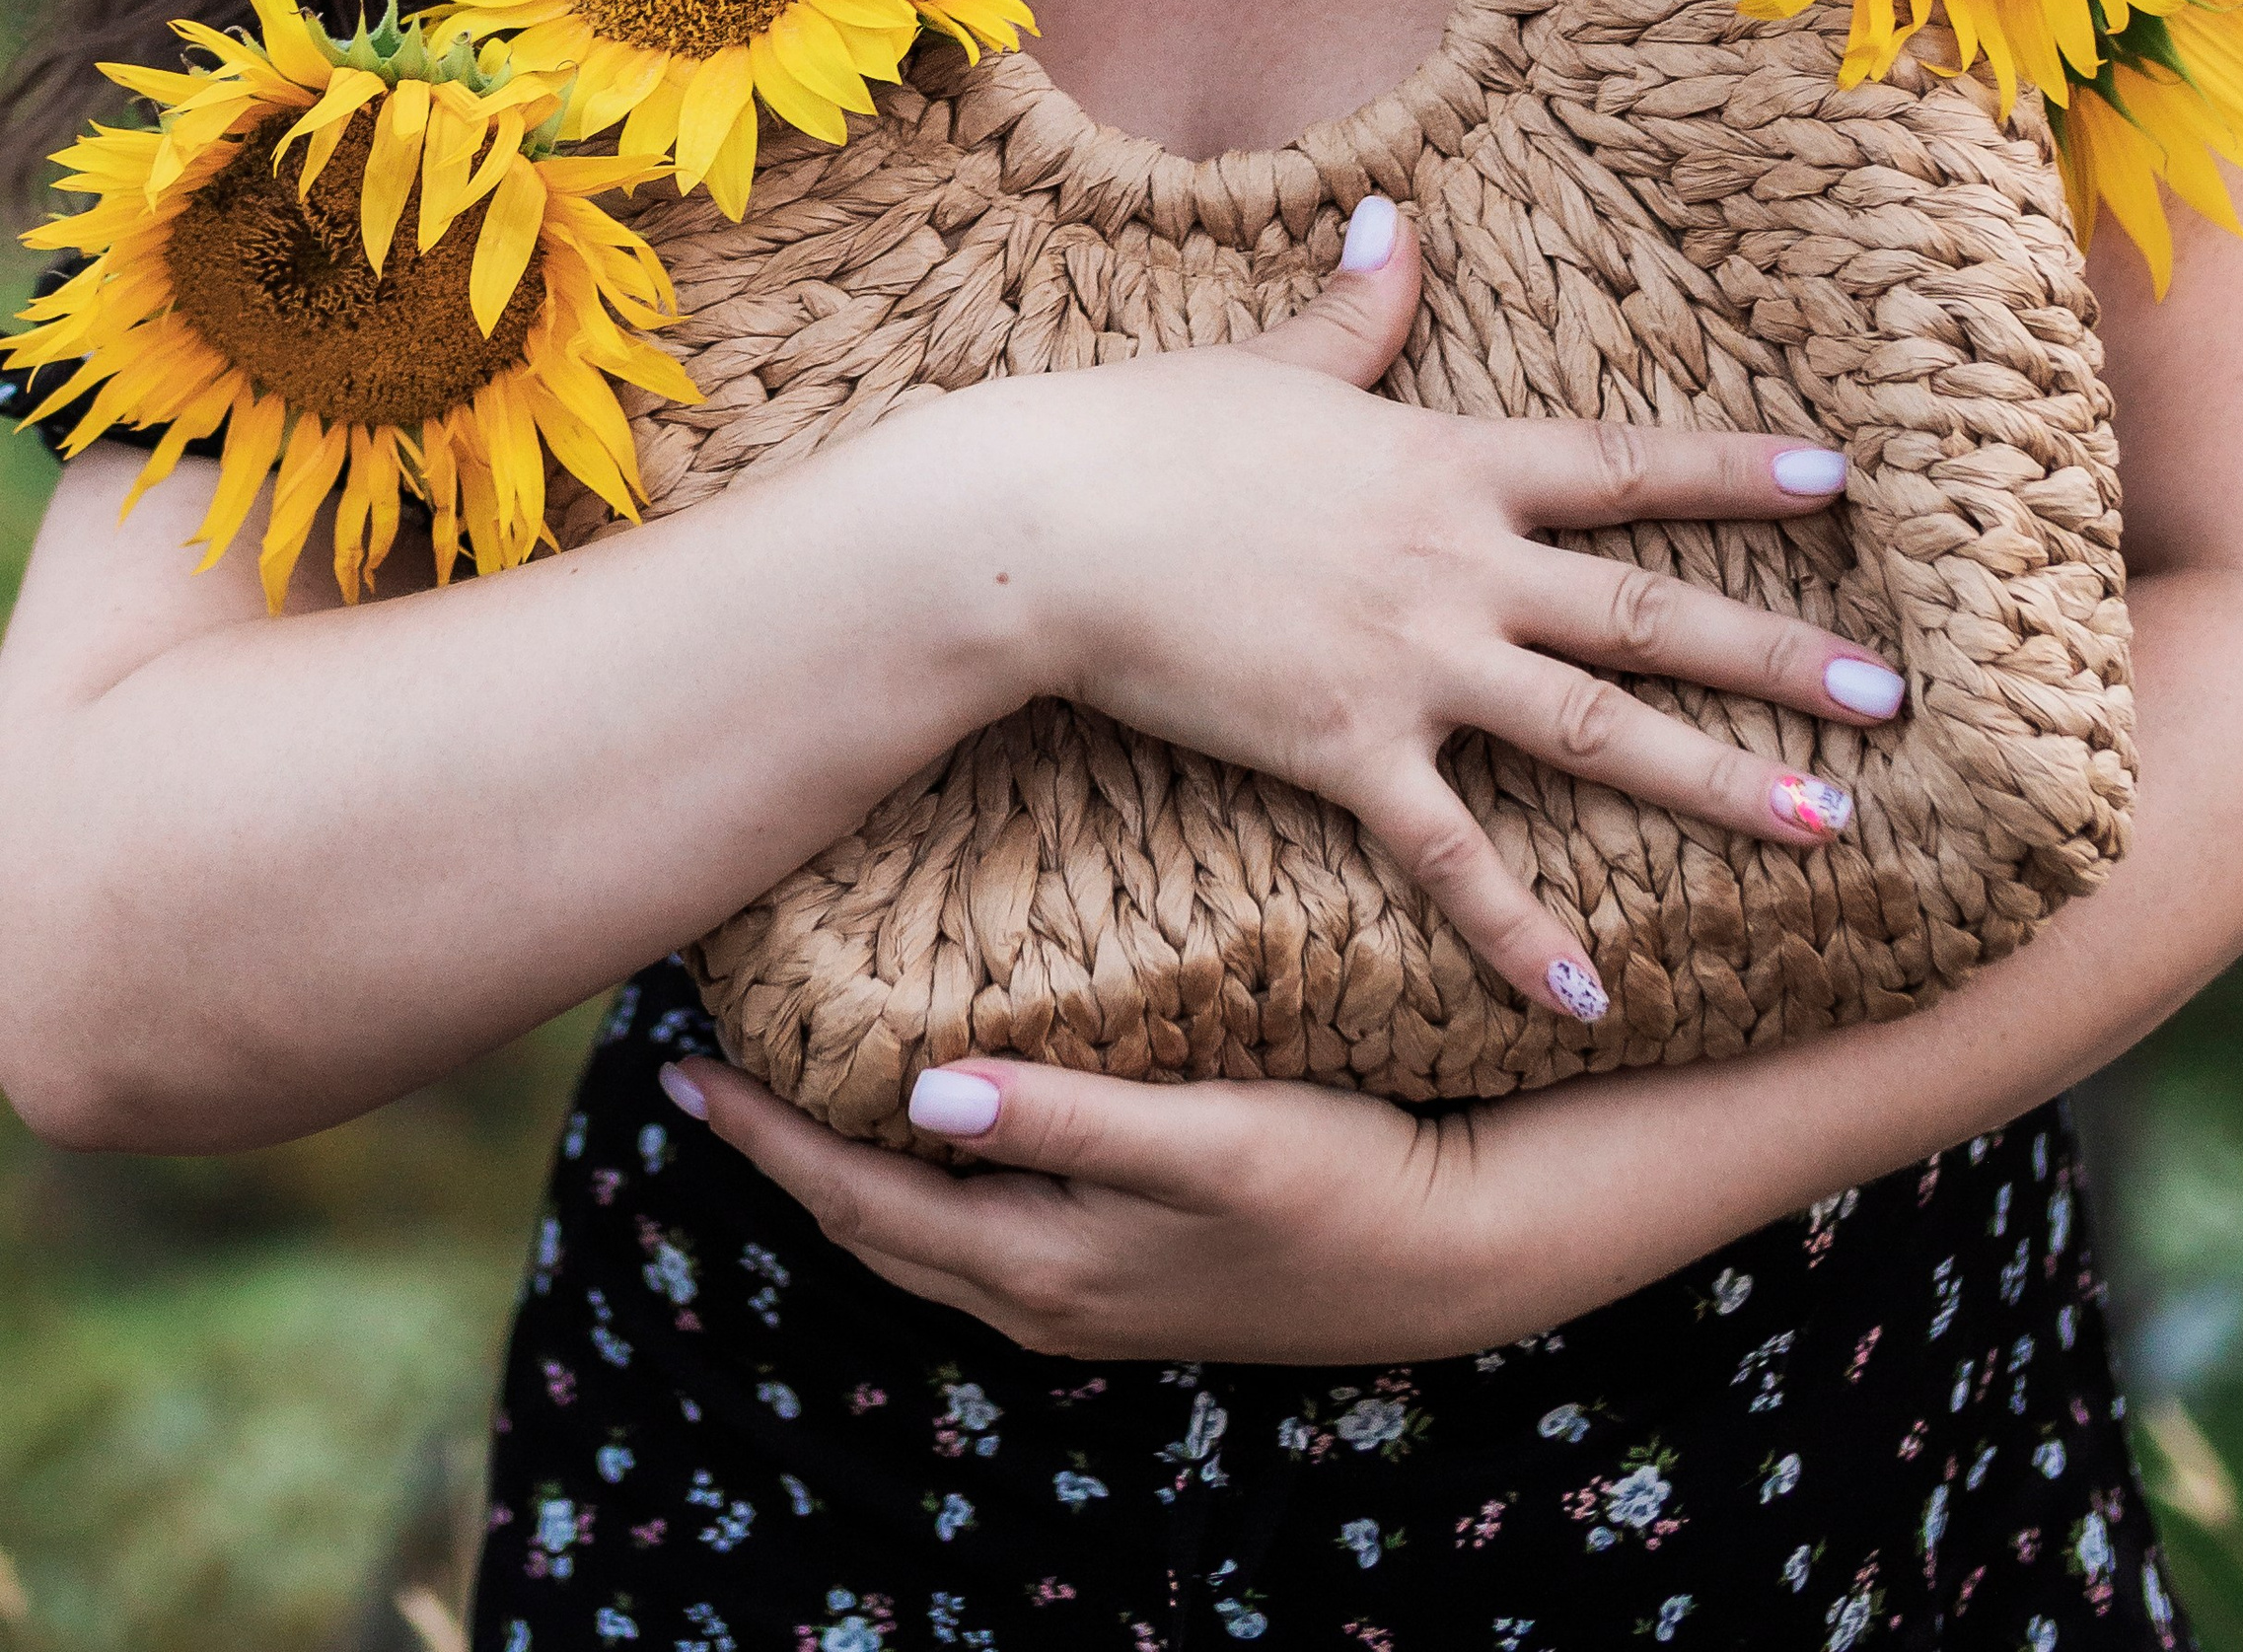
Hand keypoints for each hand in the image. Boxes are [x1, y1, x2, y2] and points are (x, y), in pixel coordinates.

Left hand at [664, 1046, 1564, 1364]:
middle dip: (778, 1146)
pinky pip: (974, 1228)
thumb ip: (1064, 1120)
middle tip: (706, 1060)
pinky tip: (925, 1116)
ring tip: (788, 1082)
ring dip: (842, 1162)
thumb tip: (920, 1097)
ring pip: (916, 1231)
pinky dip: (917, 1174)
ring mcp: (1080, 1294)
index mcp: (1039, 1263)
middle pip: (865, 1220)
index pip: (853, 1196)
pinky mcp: (1121, 1271)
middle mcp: (1040, 1295)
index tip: (681, 1061)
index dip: (762, 1132)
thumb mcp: (1204, 1139)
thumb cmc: (1335, 1177)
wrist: (1448, 1250)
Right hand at [965, 195, 1904, 1021]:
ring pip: (1595, 733)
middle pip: (1649, 614)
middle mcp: (1456, 563)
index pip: (1622, 465)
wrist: (1046, 524)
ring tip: (1827, 826)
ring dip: (1717, 782)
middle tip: (1893, 699)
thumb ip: (1360, 308)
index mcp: (1447, 460)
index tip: (1843, 483)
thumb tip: (1399, 218)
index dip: (1736, 474)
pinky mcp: (1346, 749)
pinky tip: (1591, 992)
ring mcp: (1410, 661)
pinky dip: (1522, 930)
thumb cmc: (1147, 432)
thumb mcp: (1272, 359)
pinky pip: (1453, 856)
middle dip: (1779, 657)